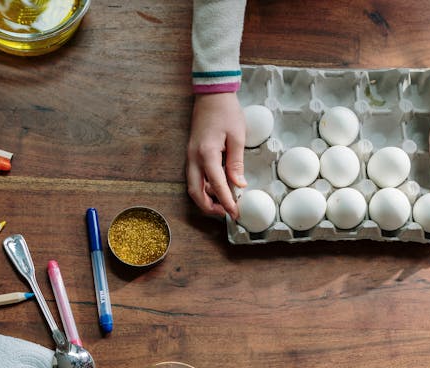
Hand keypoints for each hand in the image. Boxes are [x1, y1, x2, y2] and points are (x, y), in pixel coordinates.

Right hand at [186, 93, 246, 218]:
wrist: (212, 93)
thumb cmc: (226, 111)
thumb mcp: (237, 137)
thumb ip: (236, 163)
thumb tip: (239, 184)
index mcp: (206, 153)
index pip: (216, 185)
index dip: (226, 202)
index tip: (235, 213)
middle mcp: (194, 157)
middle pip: (195, 191)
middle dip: (209, 206)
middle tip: (226, 213)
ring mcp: (190, 155)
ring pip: (193, 185)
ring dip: (205, 197)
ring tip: (223, 202)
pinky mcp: (192, 152)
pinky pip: (195, 176)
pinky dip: (204, 186)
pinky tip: (218, 187)